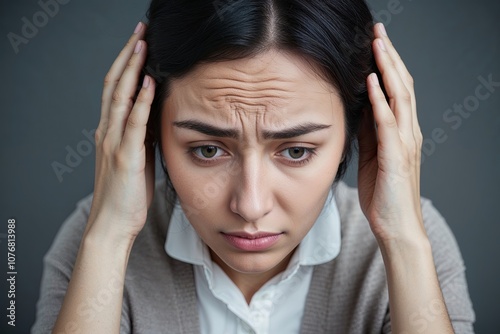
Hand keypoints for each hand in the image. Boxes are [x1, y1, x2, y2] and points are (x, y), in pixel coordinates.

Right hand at [87, 22, 155, 240]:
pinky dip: (140, 100)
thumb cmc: (126, 194)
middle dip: (127, 55)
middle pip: (114, 84)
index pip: (115, 89)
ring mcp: (114, 142)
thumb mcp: (136, 158)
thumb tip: (156, 116)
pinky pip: (133, 123)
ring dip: (131, 68)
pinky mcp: (125, 157)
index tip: (139, 42)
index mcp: (110, 131)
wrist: (112, 224)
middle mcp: (107, 131)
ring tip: (142, 43)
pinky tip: (148, 82)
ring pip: (119, 96)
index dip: (126, 64)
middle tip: (140, 30)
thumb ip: (142, 136)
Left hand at [357, 23, 425, 243]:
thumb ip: (370, 130)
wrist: (396, 226)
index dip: (387, 64)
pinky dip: (381, 100)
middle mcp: (408, 132)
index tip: (374, 42)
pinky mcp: (397, 156)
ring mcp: (405, 143)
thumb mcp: (373, 154)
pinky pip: (389, 122)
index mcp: (401, 131)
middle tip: (378, 31)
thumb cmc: (384, 193)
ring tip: (378, 44)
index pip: (396, 89)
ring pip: (400, 96)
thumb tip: (360, 106)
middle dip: (390, 56)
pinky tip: (373, 81)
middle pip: (402, 85)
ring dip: (388, 68)